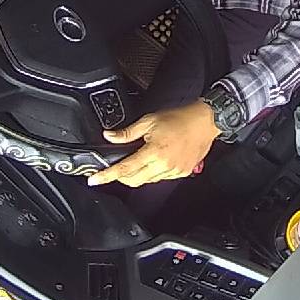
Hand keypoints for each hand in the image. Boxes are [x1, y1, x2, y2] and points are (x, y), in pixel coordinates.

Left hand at [88, 100, 219, 186]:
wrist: (205, 122)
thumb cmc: (180, 118)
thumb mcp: (149, 121)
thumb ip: (127, 132)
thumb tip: (109, 136)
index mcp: (154, 151)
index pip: (124, 168)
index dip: (107, 175)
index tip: (94, 180)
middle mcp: (163, 165)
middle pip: (133, 180)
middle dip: (121, 177)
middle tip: (116, 168)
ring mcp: (173, 171)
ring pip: (147, 180)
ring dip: (138, 174)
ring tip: (141, 158)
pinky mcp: (182, 173)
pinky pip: (161, 178)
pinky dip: (153, 172)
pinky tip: (156, 160)